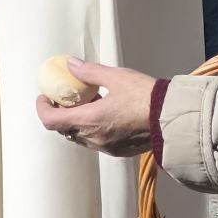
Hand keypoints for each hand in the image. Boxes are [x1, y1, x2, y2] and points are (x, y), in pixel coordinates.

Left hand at [34, 59, 158, 156]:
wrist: (174, 119)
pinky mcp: (119, 151)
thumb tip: (71, 65)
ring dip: (77, 122)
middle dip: (60, 114)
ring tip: (88, 104)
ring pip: (80, 137)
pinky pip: (97, 142)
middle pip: (64, 130)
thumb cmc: (146, 97)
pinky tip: (105, 115)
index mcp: (89, 120)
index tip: (45, 97)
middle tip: (64, 99)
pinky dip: (93, 129)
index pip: (51, 121)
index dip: (42, 109)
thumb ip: (89, 73)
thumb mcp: (116, 77)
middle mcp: (94, 138)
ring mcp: (106, 147)